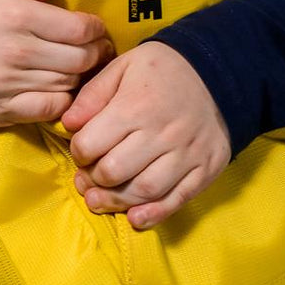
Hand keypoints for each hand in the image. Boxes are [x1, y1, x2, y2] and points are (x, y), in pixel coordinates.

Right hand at [0, 0, 112, 125]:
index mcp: (17, 15)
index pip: (80, 29)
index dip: (97, 29)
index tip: (97, 28)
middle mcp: (19, 53)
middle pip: (81, 60)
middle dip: (96, 53)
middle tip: (98, 49)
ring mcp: (9, 86)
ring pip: (68, 86)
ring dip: (81, 77)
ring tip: (79, 68)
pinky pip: (46, 111)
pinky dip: (61, 103)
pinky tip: (58, 91)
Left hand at [61, 41, 229, 228]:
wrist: (216, 70)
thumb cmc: (161, 68)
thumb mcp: (122, 67)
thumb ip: (93, 95)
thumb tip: (68, 124)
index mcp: (135, 106)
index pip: (92, 144)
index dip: (78, 152)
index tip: (80, 150)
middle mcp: (160, 133)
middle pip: (114, 172)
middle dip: (93, 179)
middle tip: (87, 177)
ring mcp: (186, 154)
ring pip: (144, 191)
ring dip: (116, 202)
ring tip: (99, 200)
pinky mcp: (205, 169)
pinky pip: (177, 199)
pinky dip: (154, 214)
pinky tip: (134, 217)